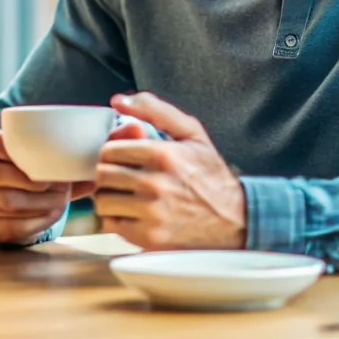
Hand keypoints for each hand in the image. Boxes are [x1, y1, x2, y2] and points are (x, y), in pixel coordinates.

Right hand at [0, 118, 78, 244]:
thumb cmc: (10, 148)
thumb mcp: (19, 133)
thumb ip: (56, 138)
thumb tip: (109, 147)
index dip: (26, 154)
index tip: (52, 160)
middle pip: (0, 177)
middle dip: (38, 182)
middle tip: (63, 184)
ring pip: (5, 203)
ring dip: (40, 204)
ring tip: (61, 198)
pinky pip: (6, 228)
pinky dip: (34, 223)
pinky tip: (50, 215)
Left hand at [92, 93, 246, 250]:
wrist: (235, 220)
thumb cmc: (211, 175)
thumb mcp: (192, 133)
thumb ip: (155, 110)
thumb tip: (118, 101)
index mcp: (163, 154)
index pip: (109, 150)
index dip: (112, 153)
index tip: (121, 158)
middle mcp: (156, 184)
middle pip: (102, 174)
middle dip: (109, 174)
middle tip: (122, 177)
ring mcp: (152, 213)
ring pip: (103, 200)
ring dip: (110, 197)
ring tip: (127, 195)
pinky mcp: (149, 237)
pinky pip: (110, 224)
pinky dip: (116, 219)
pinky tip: (132, 213)